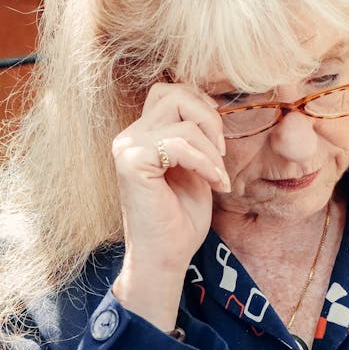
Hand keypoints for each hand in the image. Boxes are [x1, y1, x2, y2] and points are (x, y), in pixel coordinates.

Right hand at [111, 82, 229, 326]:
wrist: (166, 257)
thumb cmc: (180, 220)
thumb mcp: (195, 168)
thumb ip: (195, 137)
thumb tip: (211, 106)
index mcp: (141, 135)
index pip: (169, 92)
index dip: (201, 108)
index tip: (218, 145)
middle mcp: (129, 137)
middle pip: (174, 93)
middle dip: (209, 119)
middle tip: (221, 154)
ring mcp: (127, 148)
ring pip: (182, 120)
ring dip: (211, 150)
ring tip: (218, 178)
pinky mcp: (132, 163)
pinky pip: (179, 144)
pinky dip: (204, 163)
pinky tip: (213, 184)